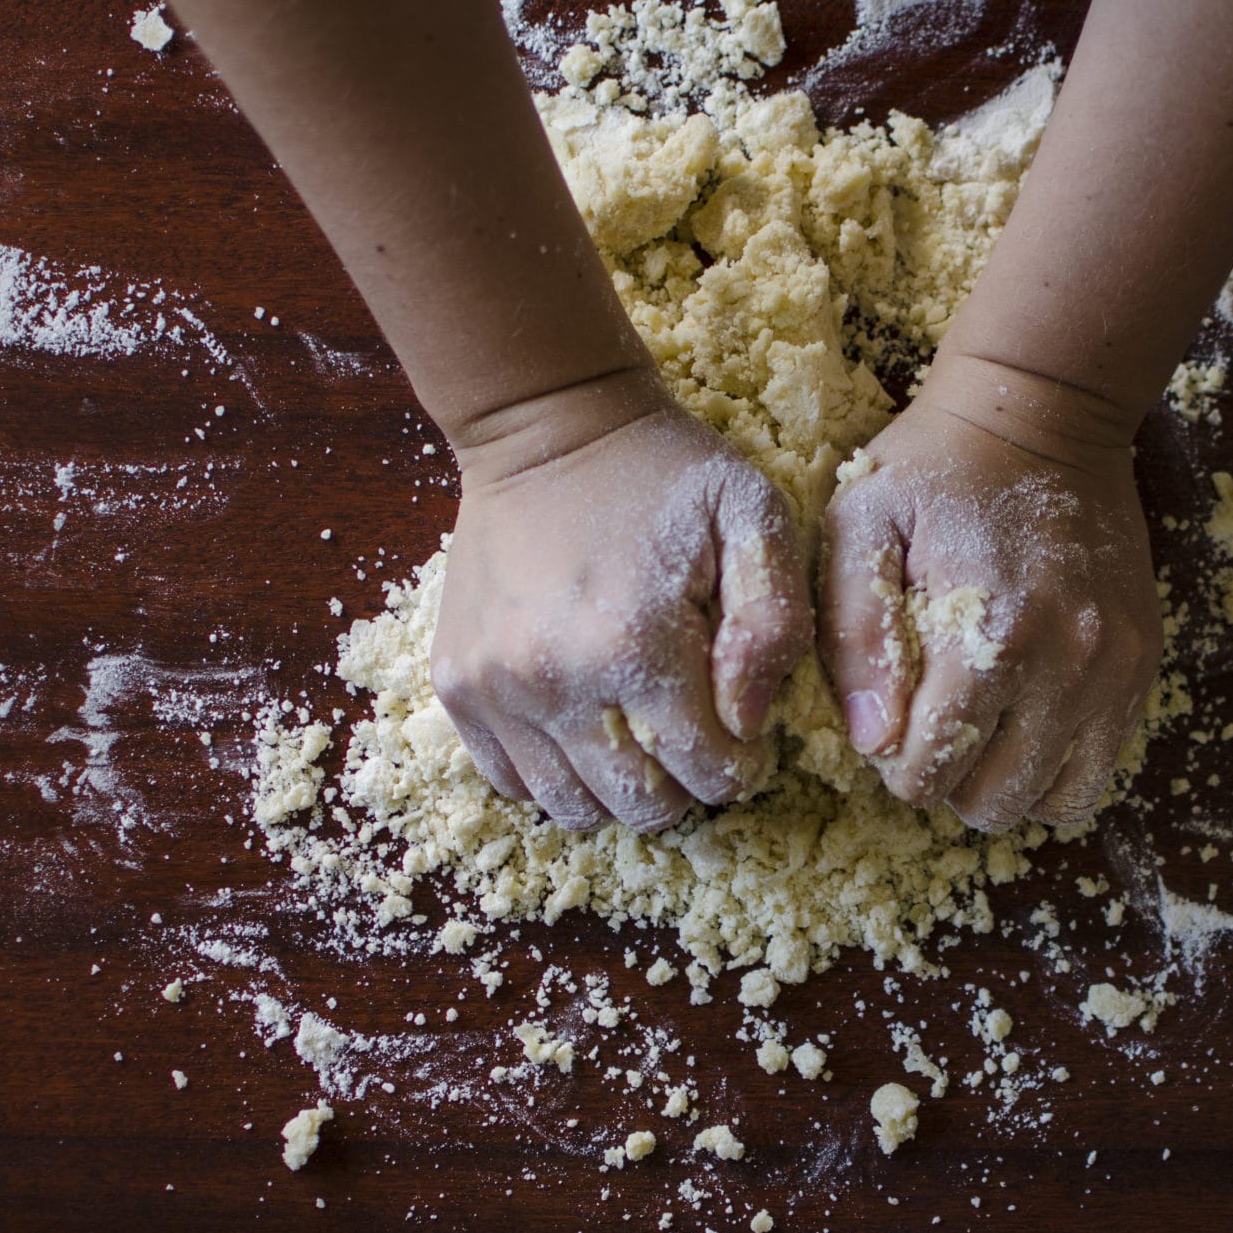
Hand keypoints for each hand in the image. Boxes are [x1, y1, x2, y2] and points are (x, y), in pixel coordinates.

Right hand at [432, 374, 812, 832]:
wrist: (547, 424)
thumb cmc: (663, 472)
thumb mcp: (753, 517)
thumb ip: (774, 623)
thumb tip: (748, 721)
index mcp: (634, 644)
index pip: (708, 771)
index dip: (741, 765)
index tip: (744, 733)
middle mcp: (553, 680)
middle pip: (640, 805)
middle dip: (684, 788)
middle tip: (695, 740)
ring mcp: (494, 688)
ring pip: (571, 808)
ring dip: (619, 792)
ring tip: (641, 740)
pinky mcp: (457, 685)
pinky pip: (510, 781)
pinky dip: (555, 776)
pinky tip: (586, 731)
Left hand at [818, 355, 1163, 832]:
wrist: (1045, 411)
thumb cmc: (935, 467)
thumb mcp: (862, 525)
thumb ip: (855, 637)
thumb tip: (873, 740)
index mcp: (991, 636)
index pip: (930, 772)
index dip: (894, 762)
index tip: (889, 718)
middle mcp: (1066, 665)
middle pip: (994, 800)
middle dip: (948, 780)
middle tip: (931, 725)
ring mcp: (1114, 669)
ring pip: (1057, 800)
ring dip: (1007, 783)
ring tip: (980, 729)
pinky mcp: (1141, 663)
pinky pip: (1101, 766)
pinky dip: (1056, 766)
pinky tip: (1023, 719)